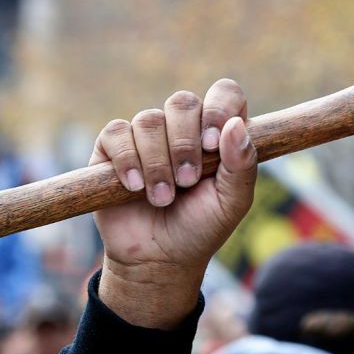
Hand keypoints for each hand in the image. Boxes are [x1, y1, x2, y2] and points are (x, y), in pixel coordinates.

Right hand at [89, 79, 257, 328]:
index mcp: (216, 133)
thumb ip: (242, 165)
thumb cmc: (199, 228)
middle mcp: (182, 127)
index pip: (224, 93)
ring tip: (162, 198)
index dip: (219, 108)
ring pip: (149, 120)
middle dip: (185, 143)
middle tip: (187, 181)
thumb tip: (235, 125)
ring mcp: (146, 135)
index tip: (212, 143)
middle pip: (182, 102)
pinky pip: (117, 133)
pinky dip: (127, 160)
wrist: (157, 260)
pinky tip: (135, 187)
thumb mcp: (232, 203)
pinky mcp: (112, 148)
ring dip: (157, 163)